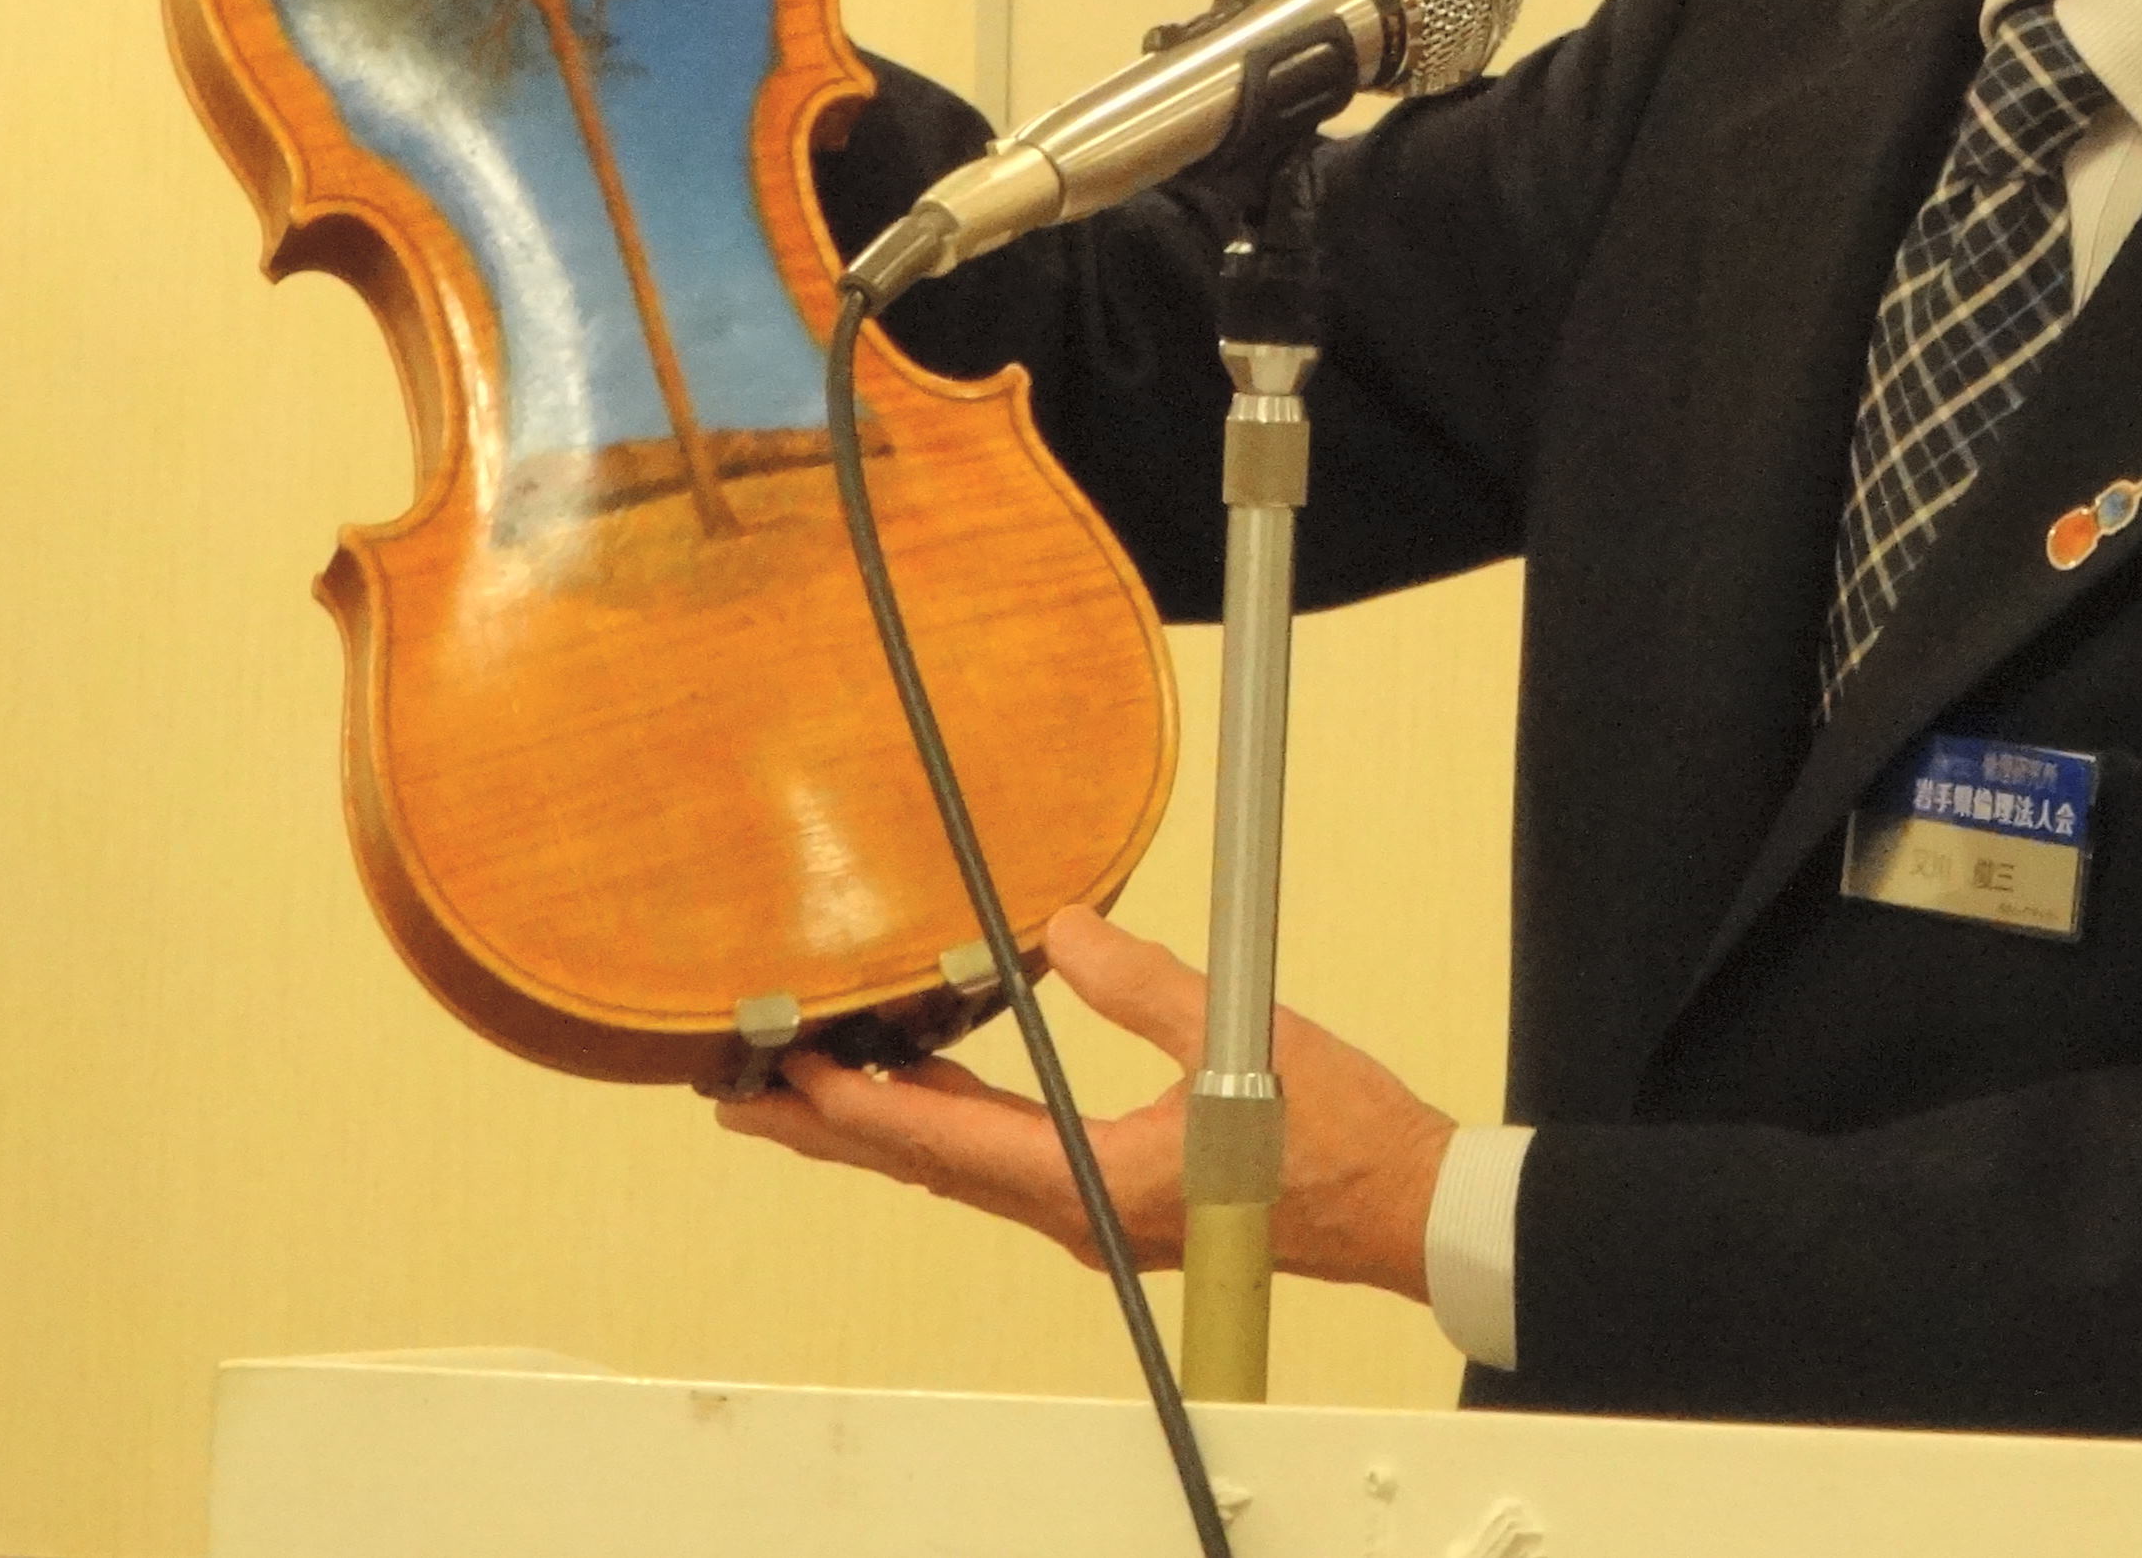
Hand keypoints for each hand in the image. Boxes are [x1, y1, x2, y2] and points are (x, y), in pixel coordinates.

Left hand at [711, 903, 1458, 1299]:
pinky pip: (1005, 1163)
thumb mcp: (1239, 1043)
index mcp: (1095, 1181)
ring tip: (808, 1089)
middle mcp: (1077, 1210)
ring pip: (959, 1168)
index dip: (854, 1106)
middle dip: (830, 1129)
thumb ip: (1144, 985)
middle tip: (740, 1096)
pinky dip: (949, 1127)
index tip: (781, 1075)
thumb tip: (1061, 929)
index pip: (943, 1141)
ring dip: (881, 1128)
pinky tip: (933, 1087)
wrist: (1401, 1207)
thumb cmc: (1334, 1139)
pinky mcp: (1119, 1199)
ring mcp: (1095, 1212)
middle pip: (925, 1165)